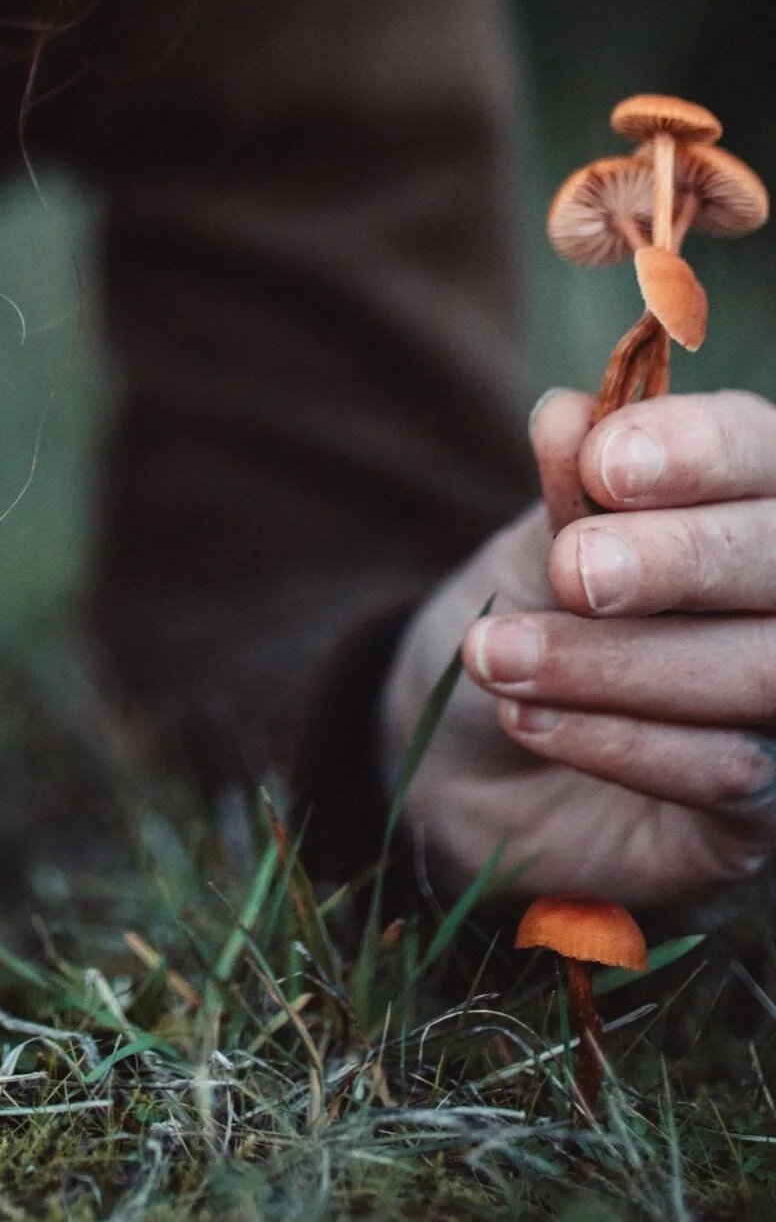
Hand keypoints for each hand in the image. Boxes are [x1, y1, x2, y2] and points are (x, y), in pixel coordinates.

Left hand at [385, 389, 775, 903]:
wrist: (475, 754)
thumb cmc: (524, 617)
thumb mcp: (529, 546)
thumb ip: (564, 492)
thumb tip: (568, 417)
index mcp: (742, 494)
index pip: (759, 448)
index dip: (700, 451)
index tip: (604, 464)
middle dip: (678, 561)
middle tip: (573, 572)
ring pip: (758, 671)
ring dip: (615, 662)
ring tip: (498, 656)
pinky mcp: (765, 804)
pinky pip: (727, 771)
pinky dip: (620, 741)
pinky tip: (529, 720)